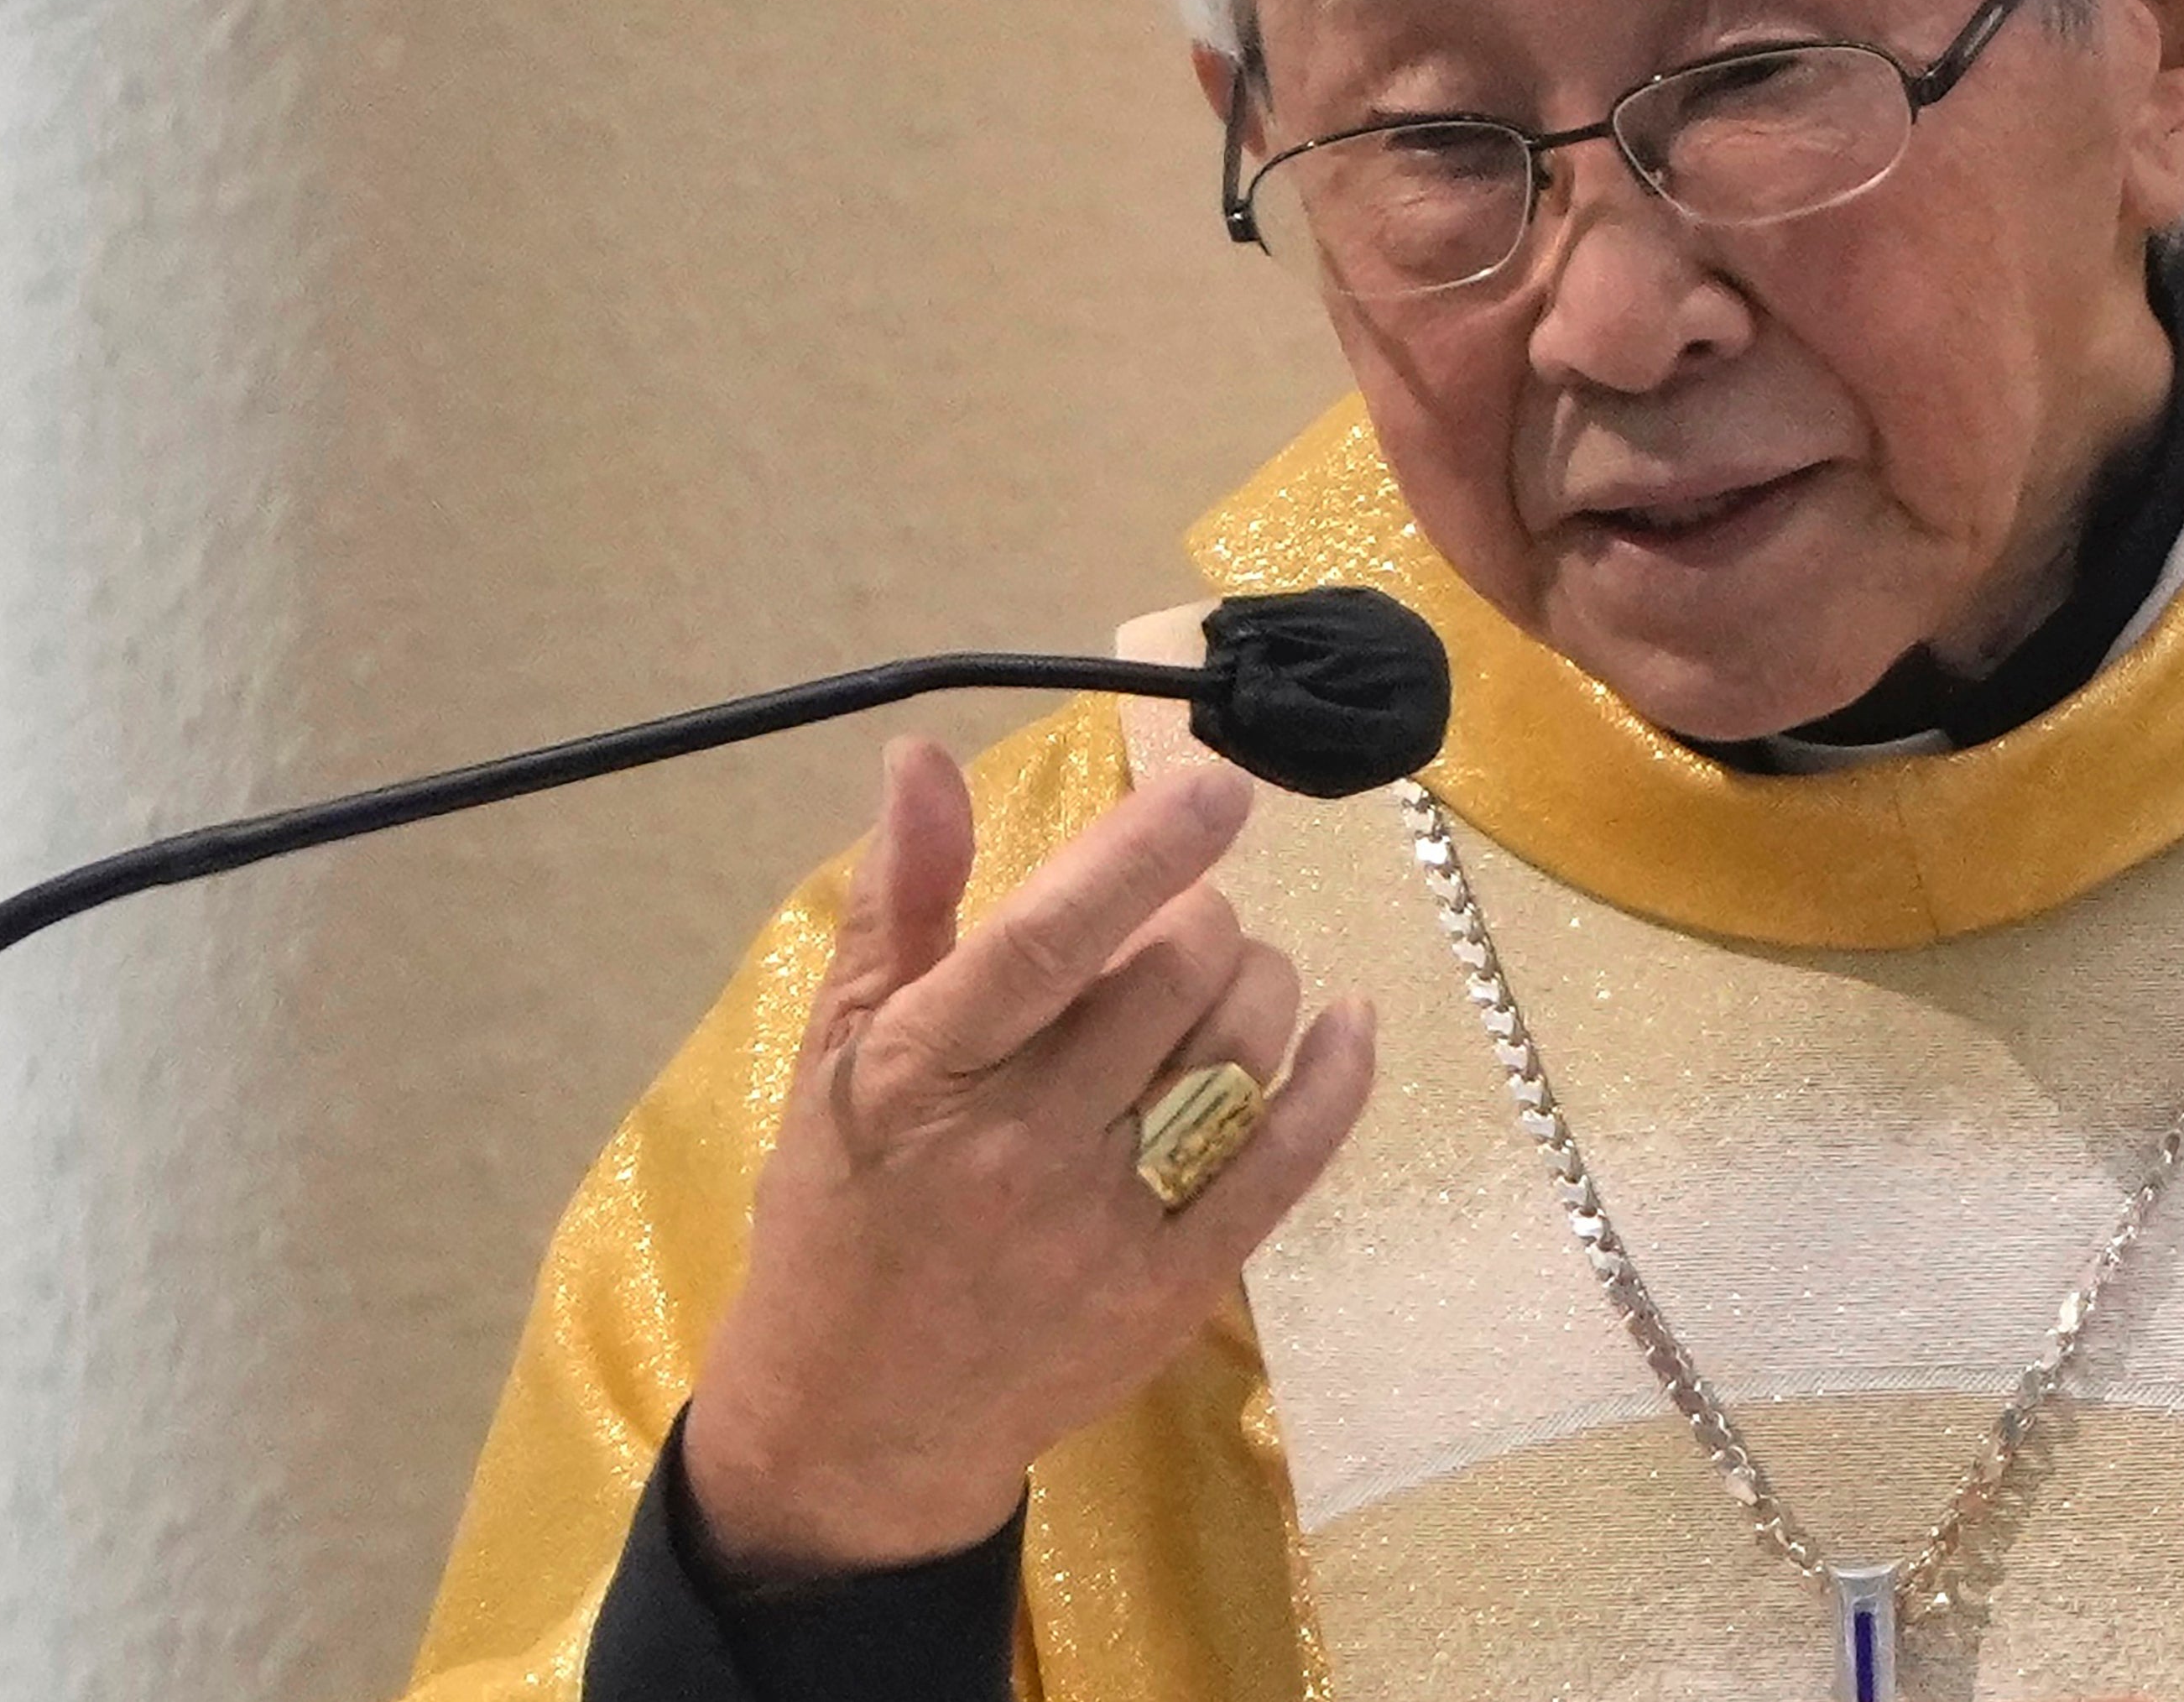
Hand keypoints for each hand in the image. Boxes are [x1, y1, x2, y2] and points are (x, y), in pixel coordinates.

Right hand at [683, 736, 1375, 1579]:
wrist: (858, 1424)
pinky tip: (1345, 1025)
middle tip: (1176, 928)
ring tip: (1226, 979)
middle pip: (1172, 974)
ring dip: (1260, 982)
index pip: (1051, 937)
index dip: (1145, 851)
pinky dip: (1333, 1076)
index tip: (1220, 788)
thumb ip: (900, 902)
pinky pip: (1288, 1160)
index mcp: (923, 1071)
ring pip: (1239, 1050)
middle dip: (1199, 916)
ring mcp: (1104, 1223)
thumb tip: (923, 758)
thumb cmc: (844, 1213)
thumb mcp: (838, 1052)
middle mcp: (1017, 1143)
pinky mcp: (1175, 1288)